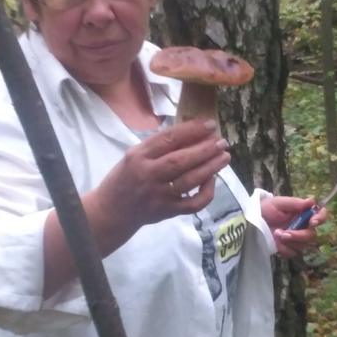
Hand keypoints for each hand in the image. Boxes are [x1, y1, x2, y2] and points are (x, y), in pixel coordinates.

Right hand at [91, 119, 230, 240]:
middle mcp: (148, 175)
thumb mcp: (133, 156)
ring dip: (210, 168)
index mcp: (138, 157)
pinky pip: (192, 204)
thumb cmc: (124, 178)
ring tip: (224, 156)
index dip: (191, 131)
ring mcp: (158, 195)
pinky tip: (212, 180)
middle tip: (222, 141)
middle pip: (180, 161)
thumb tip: (192, 133)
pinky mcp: (167, 212)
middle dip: (204, 150)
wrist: (111, 211)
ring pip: (189, 181)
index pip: (168, 140)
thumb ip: (157, 146)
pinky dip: (206, 193)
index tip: (209, 124)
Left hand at [260, 195, 327, 257]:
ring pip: (304, 245)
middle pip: (312, 235)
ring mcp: (296, 239)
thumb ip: (295, 203)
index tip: (313, 222)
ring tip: (276, 234)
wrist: (251, 222)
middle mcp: (303, 227)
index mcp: (303, 213)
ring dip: (290, 241)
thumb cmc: (265, 209)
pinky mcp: (289, 249)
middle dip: (300, 235)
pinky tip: (276, 243)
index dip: (320, 219)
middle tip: (285, 232)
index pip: (321, 215)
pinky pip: (292, 253)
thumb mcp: (278, 203)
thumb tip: (312, 200)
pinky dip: (284, 248)